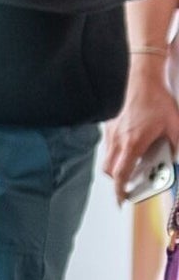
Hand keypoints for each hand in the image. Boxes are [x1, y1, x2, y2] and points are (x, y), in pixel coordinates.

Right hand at [104, 67, 178, 200]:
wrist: (142, 78)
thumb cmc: (157, 100)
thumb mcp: (176, 126)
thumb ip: (177, 146)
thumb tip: (177, 160)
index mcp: (133, 143)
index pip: (122, 174)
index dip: (120, 190)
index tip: (121, 201)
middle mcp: (118, 140)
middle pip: (110, 170)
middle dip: (118, 181)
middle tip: (130, 185)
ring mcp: (112, 132)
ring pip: (108, 158)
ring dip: (118, 167)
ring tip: (134, 166)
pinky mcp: (111, 126)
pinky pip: (110, 146)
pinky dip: (118, 152)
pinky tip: (132, 146)